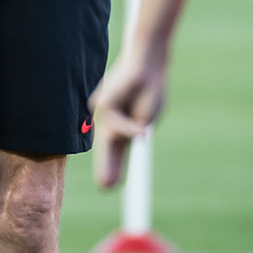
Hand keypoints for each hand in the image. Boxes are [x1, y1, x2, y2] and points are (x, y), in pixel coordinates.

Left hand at [89, 49, 167, 188]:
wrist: (147, 64)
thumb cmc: (151, 89)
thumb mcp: (146, 117)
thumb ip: (133, 132)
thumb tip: (130, 146)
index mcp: (123, 124)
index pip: (116, 148)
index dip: (114, 165)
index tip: (111, 185)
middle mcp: (111, 120)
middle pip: (106, 147)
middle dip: (107, 167)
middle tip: (105, 188)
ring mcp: (105, 112)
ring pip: (110, 141)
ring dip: (114, 159)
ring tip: (114, 173)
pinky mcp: (102, 104)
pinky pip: (116, 125)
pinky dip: (129, 128)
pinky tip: (142, 128)